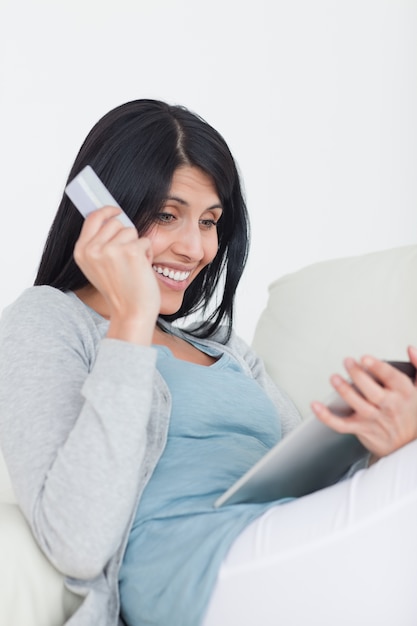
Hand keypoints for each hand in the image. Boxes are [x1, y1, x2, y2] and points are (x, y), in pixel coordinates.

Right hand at [74, 206, 159, 341]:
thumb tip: (109, 216)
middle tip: (127, 257)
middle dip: (126, 236)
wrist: (131, 313)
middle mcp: (93, 249)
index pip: (92, 218)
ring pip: (131, 230)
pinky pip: (144, 241)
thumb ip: (98, 243)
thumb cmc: (120, 291)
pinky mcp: (130, 251)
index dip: (106, 211)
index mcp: (81, 252)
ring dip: (137, 246)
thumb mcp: (98, 267)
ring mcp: (110, 249)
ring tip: (134, 266)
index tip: (116, 210)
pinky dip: (148, 254)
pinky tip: (142, 270)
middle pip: (115, 222)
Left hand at [311, 347, 416, 459]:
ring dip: (344, 391)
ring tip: (334, 378)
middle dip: (358, 375)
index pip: (392, 378)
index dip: (378, 368)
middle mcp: (390, 407)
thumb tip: (410, 348)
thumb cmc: (410, 414)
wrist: (406, 445)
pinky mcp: (361, 429)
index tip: (365, 359)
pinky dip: (327, 417)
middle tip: (348, 362)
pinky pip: (341, 425)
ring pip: (358, 405)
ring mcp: (375, 419)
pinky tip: (316, 406)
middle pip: (372, 391)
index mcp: (404, 393)